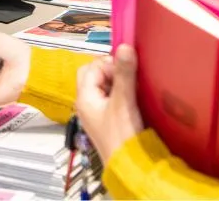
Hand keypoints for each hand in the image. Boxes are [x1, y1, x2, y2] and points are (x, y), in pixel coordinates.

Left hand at [75, 44, 144, 163]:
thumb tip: (124, 47)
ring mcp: (97, 114)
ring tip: (133, 86)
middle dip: (111, 71)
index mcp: (84, 97)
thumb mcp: (123, 102)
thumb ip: (124, 74)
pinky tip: (134, 98)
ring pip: (104, 88)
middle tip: (129, 75)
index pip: (92, 67)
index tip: (126, 67)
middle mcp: (87, 104)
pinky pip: (111, 100)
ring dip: (117, 83)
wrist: (130, 170)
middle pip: (95, 76)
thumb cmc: (122, 138)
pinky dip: (121, 95)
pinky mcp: (108, 122)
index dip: (109, 64)